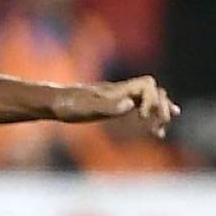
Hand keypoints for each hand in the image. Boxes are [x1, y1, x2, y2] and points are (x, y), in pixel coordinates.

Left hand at [53, 77, 179, 137]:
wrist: (53, 103)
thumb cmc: (68, 106)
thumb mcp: (86, 109)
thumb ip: (108, 107)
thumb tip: (129, 104)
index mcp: (116, 90)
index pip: (147, 84)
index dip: (152, 99)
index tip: (142, 118)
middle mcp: (121, 91)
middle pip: (153, 90)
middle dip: (161, 106)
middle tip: (160, 126)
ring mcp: (119, 97)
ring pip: (148, 99)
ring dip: (159, 112)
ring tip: (161, 131)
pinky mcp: (114, 105)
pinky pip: (139, 107)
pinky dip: (150, 116)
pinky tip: (155, 130)